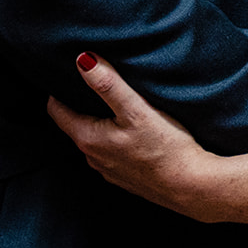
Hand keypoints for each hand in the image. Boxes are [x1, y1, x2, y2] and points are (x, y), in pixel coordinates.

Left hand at [46, 52, 216, 219]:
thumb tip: (83, 60)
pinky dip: (115, 139)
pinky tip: (133, 132)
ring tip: (115, 104)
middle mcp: (92, 157)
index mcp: (88, 138)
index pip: (56, 111)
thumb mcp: (135, 109)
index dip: (58, 90)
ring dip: (99, 122)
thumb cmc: (165, 148)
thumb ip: (108, 84)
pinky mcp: (125, 177)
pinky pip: (111, 153)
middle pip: (75, 124)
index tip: (65, 73)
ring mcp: (108, 170)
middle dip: (81, 104)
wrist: (191, 186)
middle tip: (93, 82)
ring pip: (94, 139)